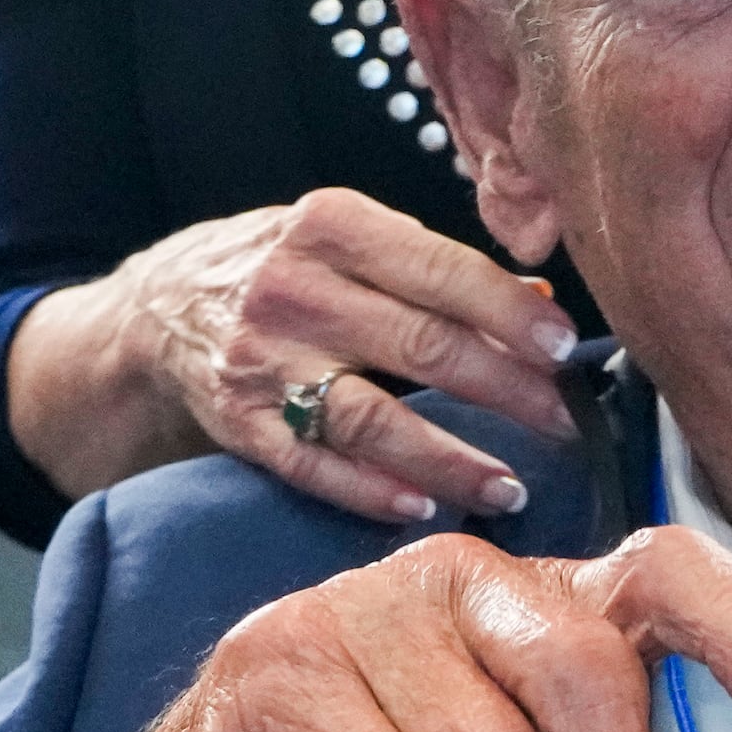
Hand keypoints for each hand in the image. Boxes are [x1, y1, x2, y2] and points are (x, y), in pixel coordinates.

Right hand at [17, 190, 584, 523]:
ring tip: (510, 487)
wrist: (164, 307)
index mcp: (332, 225)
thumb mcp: (352, 237)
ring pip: (374, 419)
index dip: (512, 315)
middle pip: (423, 347)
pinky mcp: (240, 421)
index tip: (566, 348)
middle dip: (508, 391)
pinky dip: (373, 490)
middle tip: (567, 423)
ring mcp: (262, 360)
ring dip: (451, 459)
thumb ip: (436, 266)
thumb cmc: (286, 267)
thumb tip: (540, 302)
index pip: (442, 272)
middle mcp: (293, 288)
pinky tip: (423, 506)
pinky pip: (316, 465)